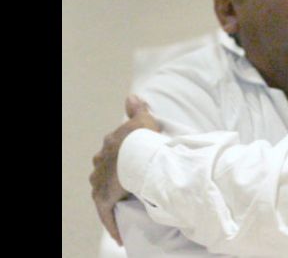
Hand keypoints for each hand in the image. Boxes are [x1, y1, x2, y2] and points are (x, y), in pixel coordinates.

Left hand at [90, 95, 159, 244]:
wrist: (137, 155)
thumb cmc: (142, 138)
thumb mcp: (143, 119)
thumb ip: (137, 108)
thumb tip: (131, 96)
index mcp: (109, 145)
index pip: (111, 151)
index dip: (120, 156)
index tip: (130, 162)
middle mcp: (100, 163)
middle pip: (103, 171)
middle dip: (111, 177)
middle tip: (127, 183)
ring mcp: (100, 182)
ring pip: (102, 191)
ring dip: (110, 197)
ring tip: (123, 204)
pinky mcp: (104, 199)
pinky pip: (106, 214)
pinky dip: (112, 223)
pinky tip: (118, 235)